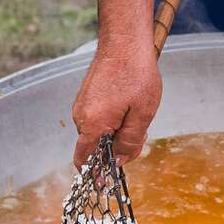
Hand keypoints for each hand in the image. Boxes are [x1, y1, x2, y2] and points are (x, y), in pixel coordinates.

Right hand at [71, 37, 161, 165]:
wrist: (125, 41)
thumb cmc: (136, 74)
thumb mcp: (142, 114)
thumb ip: (130, 141)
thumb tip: (119, 161)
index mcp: (92, 124)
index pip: (84, 160)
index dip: (95, 174)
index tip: (107, 181)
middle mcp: (81, 115)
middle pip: (94, 146)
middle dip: (114, 148)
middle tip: (139, 137)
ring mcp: (82, 104)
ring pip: (97, 131)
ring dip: (115, 132)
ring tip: (137, 114)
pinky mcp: (87, 95)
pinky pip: (97, 117)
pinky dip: (112, 119)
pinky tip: (129, 106)